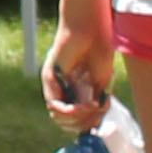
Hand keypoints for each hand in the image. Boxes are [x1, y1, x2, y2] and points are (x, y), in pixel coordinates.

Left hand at [41, 13, 117, 131]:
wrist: (93, 28)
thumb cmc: (100, 49)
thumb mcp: (101, 83)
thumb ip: (95, 103)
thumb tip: (93, 124)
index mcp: (75, 90)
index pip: (74, 120)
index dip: (88, 123)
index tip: (102, 116)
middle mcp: (62, 89)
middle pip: (66, 122)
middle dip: (85, 123)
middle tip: (98, 112)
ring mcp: (54, 84)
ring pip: (59, 118)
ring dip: (80, 118)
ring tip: (93, 107)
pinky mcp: (49, 77)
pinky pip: (55, 105)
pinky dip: (72, 111)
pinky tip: (85, 105)